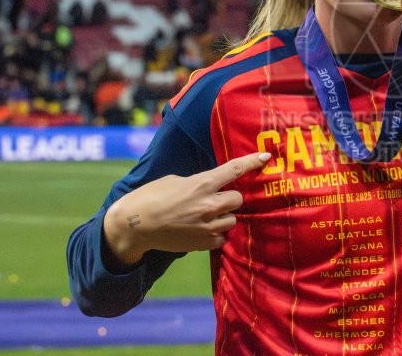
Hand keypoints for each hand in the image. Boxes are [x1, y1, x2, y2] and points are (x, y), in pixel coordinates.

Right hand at [102, 152, 270, 270]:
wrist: (135, 225)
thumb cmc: (151, 196)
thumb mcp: (175, 180)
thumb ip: (198, 182)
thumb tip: (210, 186)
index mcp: (202, 183)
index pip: (234, 169)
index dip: (252, 162)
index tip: (266, 156)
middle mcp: (210, 204)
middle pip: (238, 198)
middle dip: (230, 198)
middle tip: (216, 198)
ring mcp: (208, 226)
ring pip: (233, 219)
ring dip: (224, 216)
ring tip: (206, 216)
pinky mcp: (204, 243)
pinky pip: (222, 237)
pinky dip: (216, 233)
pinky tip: (202, 230)